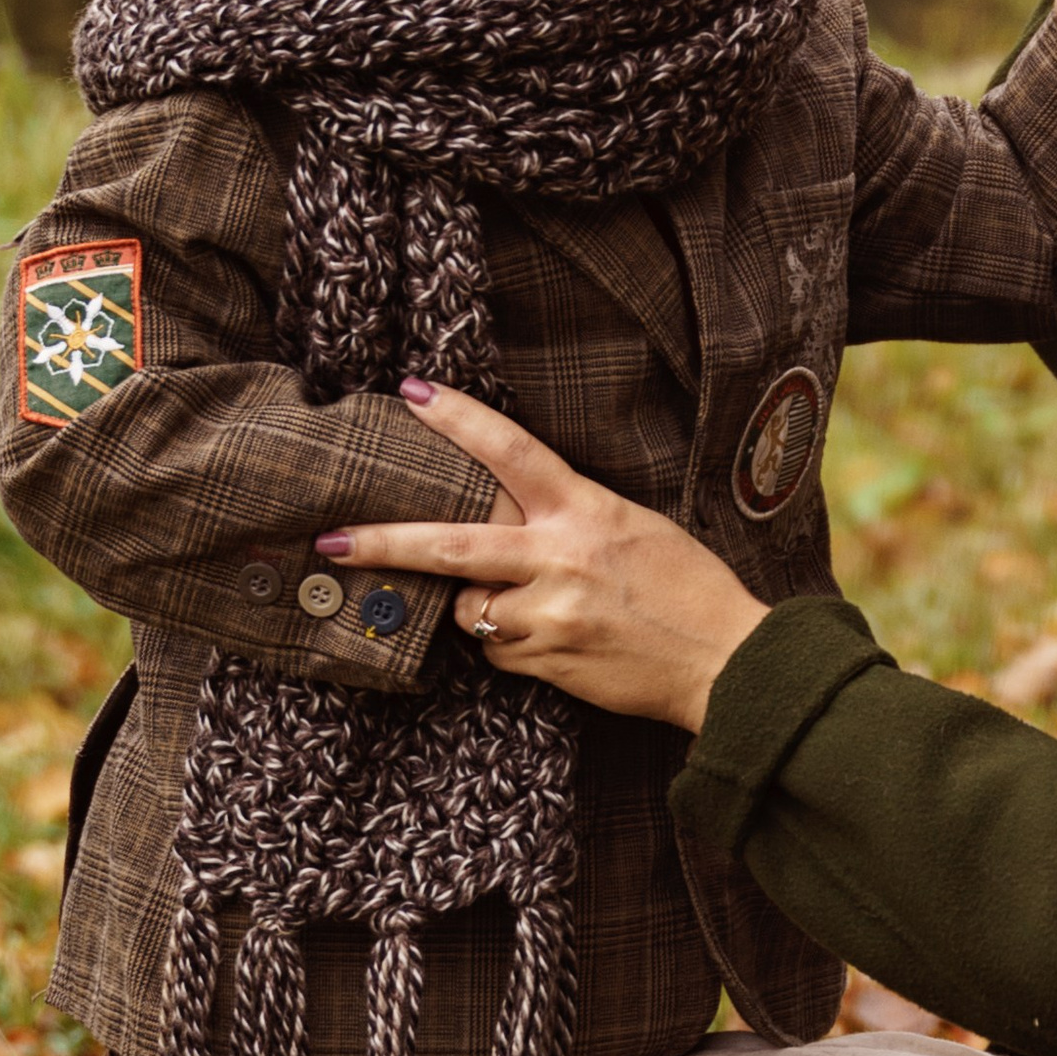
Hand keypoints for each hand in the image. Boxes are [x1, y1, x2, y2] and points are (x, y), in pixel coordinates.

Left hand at [317, 383, 766, 731]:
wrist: (725, 661)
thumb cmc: (687, 587)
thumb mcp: (633, 526)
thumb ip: (568, 517)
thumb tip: (504, 516)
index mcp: (585, 511)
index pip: (510, 451)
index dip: (457, 418)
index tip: (412, 393)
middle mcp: (560, 558)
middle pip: (449, 544)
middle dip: (382, 542)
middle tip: (331, 539)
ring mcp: (550, 614)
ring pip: (471, 608)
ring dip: (480, 608)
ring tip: (534, 609)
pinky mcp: (548, 662)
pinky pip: (496, 651)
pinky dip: (508, 645)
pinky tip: (552, 641)